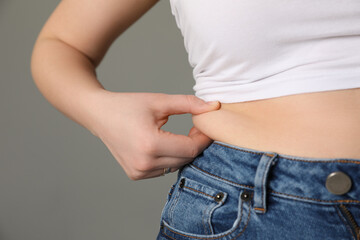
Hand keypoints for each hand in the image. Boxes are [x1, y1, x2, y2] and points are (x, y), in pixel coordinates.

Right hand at [90, 91, 220, 179]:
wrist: (99, 115)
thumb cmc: (127, 105)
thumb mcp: (159, 101)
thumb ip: (189, 104)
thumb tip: (215, 106)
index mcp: (150, 144)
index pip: (191, 149)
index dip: (203, 139)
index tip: (206, 127)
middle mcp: (144, 163)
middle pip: (185, 159)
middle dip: (195, 145)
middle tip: (195, 129)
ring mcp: (138, 172)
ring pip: (176, 165)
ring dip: (183, 152)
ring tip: (178, 135)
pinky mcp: (136, 175)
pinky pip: (164, 169)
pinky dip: (170, 158)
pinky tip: (165, 144)